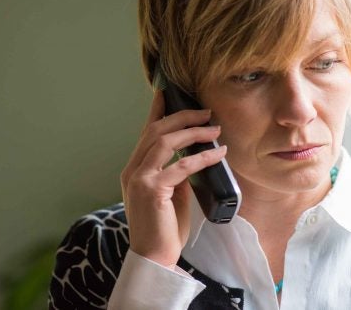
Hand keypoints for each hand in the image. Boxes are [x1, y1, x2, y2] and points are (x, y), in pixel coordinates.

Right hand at [120, 91, 226, 267]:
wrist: (154, 257)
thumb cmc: (164, 227)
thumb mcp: (169, 194)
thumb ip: (174, 173)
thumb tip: (191, 157)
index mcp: (134, 169)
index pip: (146, 133)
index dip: (157, 110)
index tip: (168, 93)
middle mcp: (132, 170)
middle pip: (155, 131)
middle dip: (182, 116)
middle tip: (206, 112)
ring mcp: (139, 179)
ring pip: (165, 142)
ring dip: (193, 132)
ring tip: (215, 128)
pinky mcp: (152, 190)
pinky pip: (181, 166)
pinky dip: (203, 157)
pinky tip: (218, 153)